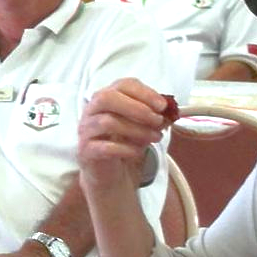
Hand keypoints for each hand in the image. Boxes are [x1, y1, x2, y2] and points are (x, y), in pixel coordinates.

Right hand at [78, 80, 170, 194]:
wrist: (108, 171)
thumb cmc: (124, 142)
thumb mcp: (142, 126)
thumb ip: (154, 117)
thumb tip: (170, 113)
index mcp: (106, 98)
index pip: (122, 85)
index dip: (144, 93)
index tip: (162, 106)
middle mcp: (91, 110)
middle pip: (107, 98)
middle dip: (137, 108)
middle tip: (157, 120)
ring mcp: (86, 130)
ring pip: (107, 123)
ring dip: (137, 129)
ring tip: (155, 137)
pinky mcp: (86, 151)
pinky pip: (105, 147)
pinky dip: (126, 149)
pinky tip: (138, 152)